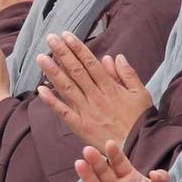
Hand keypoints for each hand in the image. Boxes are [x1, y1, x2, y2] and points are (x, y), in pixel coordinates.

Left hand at [36, 35, 152, 147]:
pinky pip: (63, 112)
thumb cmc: (140, 120)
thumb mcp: (140, 93)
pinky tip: (40, 90)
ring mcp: (86, 111)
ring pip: (67, 88)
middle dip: (62, 53)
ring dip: (53, 72)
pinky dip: (51, 101)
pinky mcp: (80, 126)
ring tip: (41, 57)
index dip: (78, 48)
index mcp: (110, 87)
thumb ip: (127, 74)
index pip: (90, 63)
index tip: (67, 35)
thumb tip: (114, 57)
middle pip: (76, 71)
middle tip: (50, 39)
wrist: (138, 146)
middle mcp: (96, 97)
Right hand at [74, 139, 167, 181]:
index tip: (109, 143)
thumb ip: (162, 179)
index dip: (114, 153)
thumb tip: (154, 174)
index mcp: (128, 176)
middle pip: (104, 170)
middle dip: (96, 160)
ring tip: (79, 164)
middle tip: (88, 150)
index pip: (119, 162)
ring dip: (87, 174)